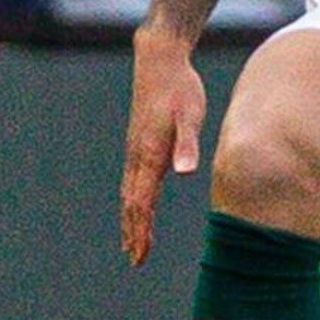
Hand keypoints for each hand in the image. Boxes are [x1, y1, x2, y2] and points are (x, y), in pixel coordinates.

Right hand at [120, 26, 210, 264]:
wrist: (159, 60)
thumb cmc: (180, 88)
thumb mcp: (190, 115)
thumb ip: (187, 144)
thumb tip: (184, 172)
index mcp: (149, 154)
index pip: (141, 202)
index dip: (141, 230)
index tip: (140, 254)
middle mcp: (137, 156)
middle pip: (130, 203)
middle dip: (133, 233)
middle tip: (135, 260)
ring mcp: (135, 149)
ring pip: (129, 193)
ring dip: (130, 220)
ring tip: (132, 243)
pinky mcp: (139, 143)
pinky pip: (132, 181)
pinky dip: (132, 201)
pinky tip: (137, 208)